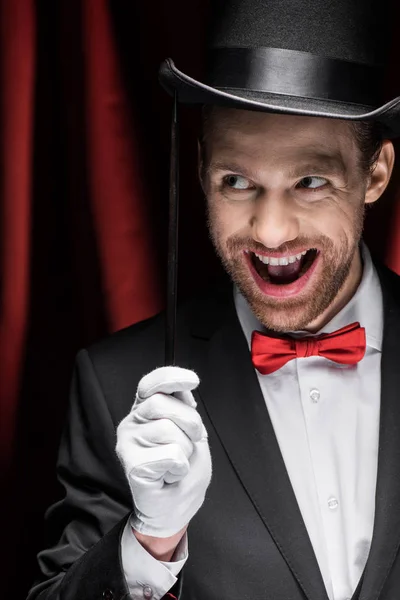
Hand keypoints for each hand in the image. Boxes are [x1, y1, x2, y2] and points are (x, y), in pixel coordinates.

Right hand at [116, 366, 211, 537]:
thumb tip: (183, 388)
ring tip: (177, 463)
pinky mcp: (132, 464)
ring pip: (168, 431)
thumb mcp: (191, 432)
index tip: (194, 380)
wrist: (174, 508)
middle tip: (191, 441)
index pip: (151, 383)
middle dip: (189, 422)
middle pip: (162, 404)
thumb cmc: (183, 469)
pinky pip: (171, 456)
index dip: (171, 377)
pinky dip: (181, 467)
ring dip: (186, 449)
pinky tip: (170, 475)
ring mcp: (129, 443)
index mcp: (145, 409)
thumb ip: (183, 408)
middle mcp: (132, 422)